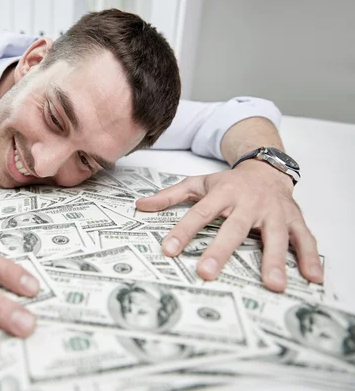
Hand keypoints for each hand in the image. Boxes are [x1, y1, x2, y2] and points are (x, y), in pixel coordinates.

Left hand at [136, 160, 322, 291]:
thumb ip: (169, 196)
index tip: (168, 250)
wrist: (267, 167)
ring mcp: (274, 211)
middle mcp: (248, 203)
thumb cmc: (229, 182)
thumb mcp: (198, 183)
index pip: (199, 213)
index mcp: (223, 194)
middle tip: (207, 273)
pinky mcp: (294, 218)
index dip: (183, 231)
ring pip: (275, 236)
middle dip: (221, 250)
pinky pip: (305, 238)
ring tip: (272, 285)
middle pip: (234, 228)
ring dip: (275, 260)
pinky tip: (313, 277)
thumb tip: (139, 206)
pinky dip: (311, 257)